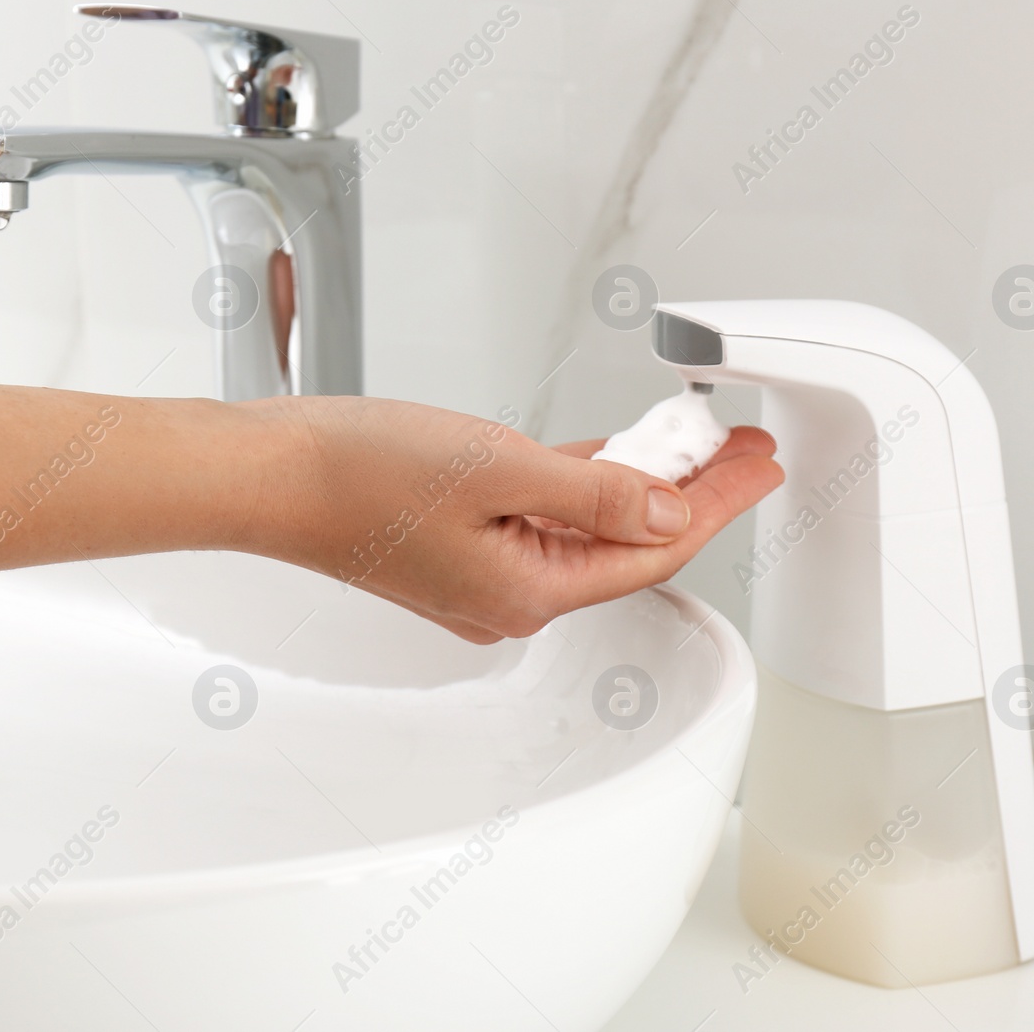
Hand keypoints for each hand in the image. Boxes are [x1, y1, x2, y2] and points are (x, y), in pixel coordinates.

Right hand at [241, 397, 782, 642]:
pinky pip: (542, 515)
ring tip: (689, 437)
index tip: (762, 466)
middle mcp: (510, 595)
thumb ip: (595, 491)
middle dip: (688, 489)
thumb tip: (670, 510)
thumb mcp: (498, 468)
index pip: (653, 551)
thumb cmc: (358, 476)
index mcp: (527, 592)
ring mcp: (483, 572)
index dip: (718, 504)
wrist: (270, 474)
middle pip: (626, 542)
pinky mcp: (459, 544)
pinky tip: (610, 452)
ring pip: (585, 526)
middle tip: (739, 443)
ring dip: (636, 481)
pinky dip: (581, 481)